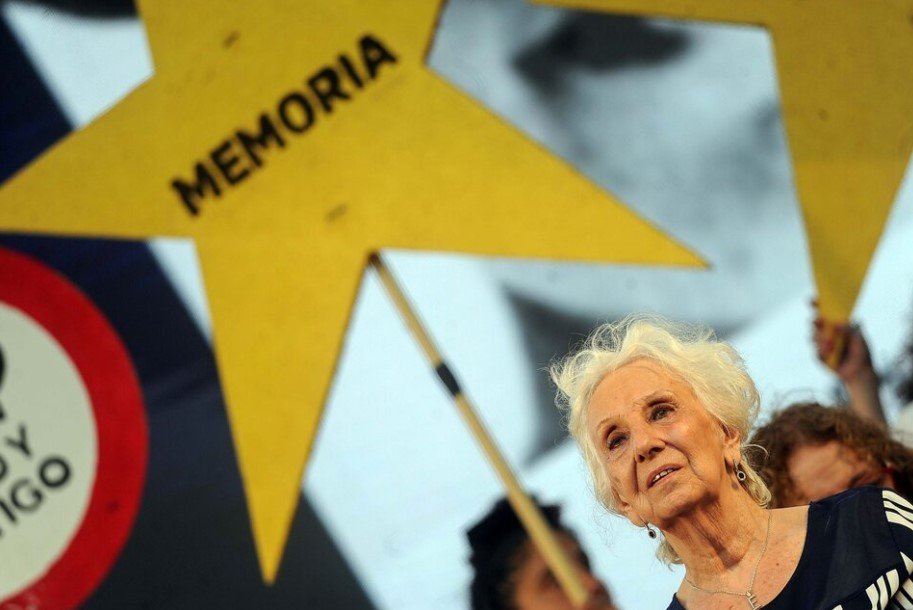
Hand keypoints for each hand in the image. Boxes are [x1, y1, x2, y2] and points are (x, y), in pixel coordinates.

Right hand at [812, 300, 883, 423]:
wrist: (860, 372)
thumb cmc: (861, 352)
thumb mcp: (859, 339)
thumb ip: (849, 330)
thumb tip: (838, 323)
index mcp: (836, 324)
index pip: (824, 312)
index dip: (817, 305)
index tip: (812, 300)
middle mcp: (827, 332)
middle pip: (815, 323)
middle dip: (816, 322)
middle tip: (819, 322)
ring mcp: (822, 344)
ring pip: (813, 337)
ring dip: (820, 339)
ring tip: (830, 346)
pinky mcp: (820, 356)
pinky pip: (816, 352)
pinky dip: (822, 352)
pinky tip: (829, 354)